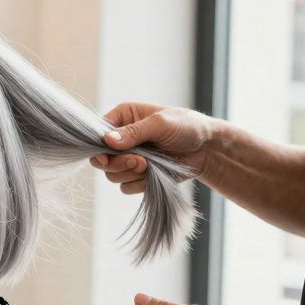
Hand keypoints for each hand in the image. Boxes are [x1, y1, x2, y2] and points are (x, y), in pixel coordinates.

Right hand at [89, 102, 217, 194]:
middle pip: (101, 159)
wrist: (208, 149)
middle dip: (118, 164)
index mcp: (122, 118)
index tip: (108, 157)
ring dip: (131, 174)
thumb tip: (107, 140)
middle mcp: (121, 138)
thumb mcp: (160, 124)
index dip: (98, 148)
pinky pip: (126, 186)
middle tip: (139, 162)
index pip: (96, 135)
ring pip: (112, 175)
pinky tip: (154, 174)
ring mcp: (128, 158)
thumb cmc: (187, 127)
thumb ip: (133, 132)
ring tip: (151, 165)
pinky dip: (139, 184)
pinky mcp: (137, 175)